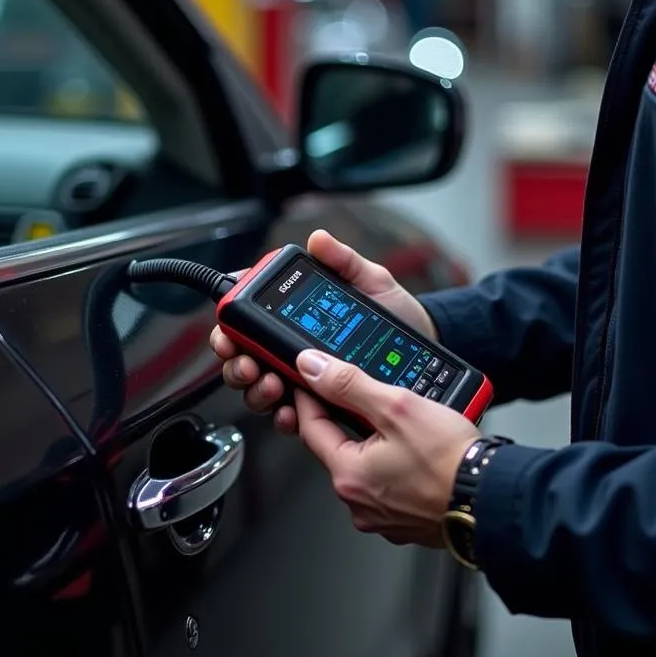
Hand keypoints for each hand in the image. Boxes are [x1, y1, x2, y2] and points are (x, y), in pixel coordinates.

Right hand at [210, 228, 437, 433]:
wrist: (426, 352)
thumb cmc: (398, 314)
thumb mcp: (372, 281)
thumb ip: (344, 260)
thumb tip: (319, 240)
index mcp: (295, 312)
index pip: (248, 315)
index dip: (229, 324)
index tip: (230, 333)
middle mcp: (291, 344)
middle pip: (242, 356)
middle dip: (237, 363)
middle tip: (250, 364)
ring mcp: (301, 375)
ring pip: (258, 388)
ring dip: (257, 390)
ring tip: (274, 386)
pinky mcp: (318, 403)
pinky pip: (288, 415)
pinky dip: (282, 417)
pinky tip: (290, 414)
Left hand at [293, 349, 480, 547]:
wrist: (494, 498)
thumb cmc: (452, 461)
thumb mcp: (397, 407)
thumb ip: (349, 385)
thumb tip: (313, 368)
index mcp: (349, 476)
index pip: (310, 428)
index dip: (309, 397)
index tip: (310, 380)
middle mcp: (359, 503)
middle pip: (337, 449)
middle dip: (345, 420)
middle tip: (360, 396)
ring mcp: (383, 517)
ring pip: (365, 468)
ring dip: (373, 444)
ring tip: (398, 423)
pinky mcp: (407, 521)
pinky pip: (389, 485)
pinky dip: (395, 466)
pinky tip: (415, 452)